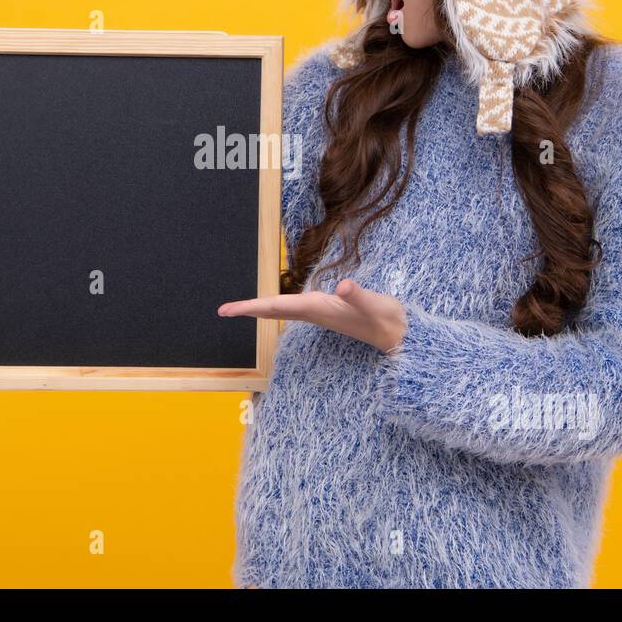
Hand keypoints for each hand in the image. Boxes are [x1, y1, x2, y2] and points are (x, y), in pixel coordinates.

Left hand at [218, 278, 407, 353]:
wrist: (399, 336)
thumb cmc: (386, 319)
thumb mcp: (374, 304)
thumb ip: (358, 295)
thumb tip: (342, 286)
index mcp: (317, 308)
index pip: (276, 306)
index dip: (250, 307)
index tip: (226, 311)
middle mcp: (314, 312)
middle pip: (273, 310)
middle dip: (248, 310)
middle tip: (223, 310)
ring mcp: (320, 313)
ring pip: (282, 310)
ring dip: (261, 308)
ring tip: (242, 307)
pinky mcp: (328, 311)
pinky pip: (294, 308)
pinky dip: (278, 305)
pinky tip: (275, 305)